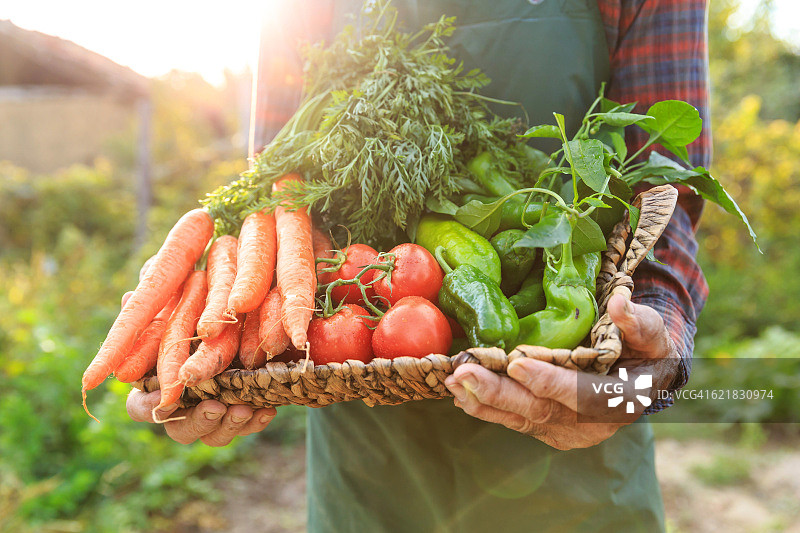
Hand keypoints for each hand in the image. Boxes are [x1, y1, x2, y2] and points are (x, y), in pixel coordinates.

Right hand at [122, 257, 275, 445]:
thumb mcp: (183, 295)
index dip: (149, 406)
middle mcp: (185, 402)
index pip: (140, 406)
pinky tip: (267, 409)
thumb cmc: (202, 299)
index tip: (165, 399)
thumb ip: (159, 301)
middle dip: (197, 421)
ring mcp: (215, 409)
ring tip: (243, 408)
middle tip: (214, 406)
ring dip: (229, 426)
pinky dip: (257, 420)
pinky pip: (248, 426)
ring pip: (214, 434)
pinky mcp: (245, 407)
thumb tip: (128, 296)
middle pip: (180, 429)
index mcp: (158, 381)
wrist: (251, 310)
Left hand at [444, 294, 680, 449]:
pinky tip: (460, 392)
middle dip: (499, 393)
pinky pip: (512, 420)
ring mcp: (565, 431)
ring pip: (520, 418)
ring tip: (453, 380)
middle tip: (464, 373)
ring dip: (483, 400)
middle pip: (540, 411)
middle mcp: (590, 425)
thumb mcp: (652, 334)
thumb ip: (638, 322)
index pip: (580, 396)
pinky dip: (485, 407)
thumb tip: (622, 302)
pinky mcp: (546, 428)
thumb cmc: (647, 352)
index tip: (517, 363)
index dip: (548, 382)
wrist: (643, 382)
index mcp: (619, 401)